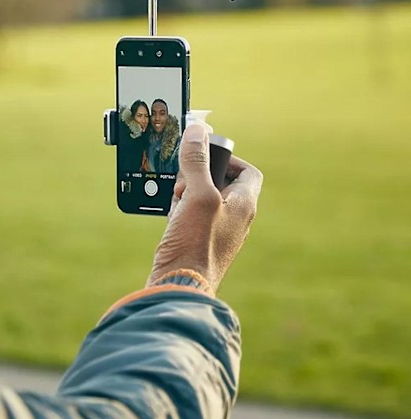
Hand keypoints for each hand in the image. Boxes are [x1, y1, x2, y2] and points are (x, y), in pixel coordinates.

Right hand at [147, 123, 262, 295]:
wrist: (179, 287)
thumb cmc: (195, 244)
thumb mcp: (197, 195)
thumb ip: (198, 162)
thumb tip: (197, 130)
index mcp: (245, 205)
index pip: (248, 171)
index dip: (230, 158)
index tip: (207, 156)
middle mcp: (236, 219)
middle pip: (223, 183)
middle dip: (201, 175)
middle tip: (186, 180)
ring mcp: (218, 233)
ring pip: (205, 200)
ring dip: (189, 193)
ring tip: (177, 198)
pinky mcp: (200, 243)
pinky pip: (194, 217)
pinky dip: (182, 210)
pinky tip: (170, 215)